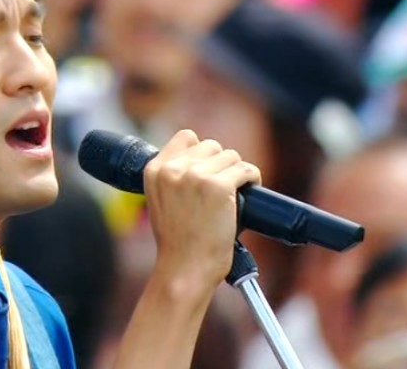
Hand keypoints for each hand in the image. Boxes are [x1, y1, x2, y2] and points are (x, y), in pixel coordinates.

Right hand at [143, 129, 260, 289]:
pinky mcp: (218, 186)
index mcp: (154, 170)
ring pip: (231, 156)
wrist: (184, 269)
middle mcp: (173, 169)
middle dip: (221, 164)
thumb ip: (173, 178)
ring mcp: (195, 176)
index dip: (201, 152)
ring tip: (234, 194)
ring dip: (236, 172)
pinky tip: (249, 190)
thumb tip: (203, 160)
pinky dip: (252, 178)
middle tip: (223, 188)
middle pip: (211, 145)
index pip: (186, 137)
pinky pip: (245, 169)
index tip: (208, 169)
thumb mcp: (161, 201)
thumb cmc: (177, 242)